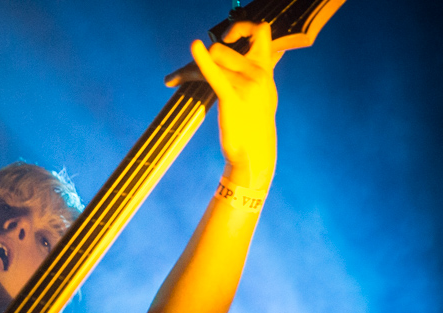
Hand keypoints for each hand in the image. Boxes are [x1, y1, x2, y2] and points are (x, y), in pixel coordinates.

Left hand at [166, 21, 279, 188]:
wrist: (255, 155)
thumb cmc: (254, 127)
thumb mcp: (264, 95)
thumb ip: (258, 72)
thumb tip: (260, 57)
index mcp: (265, 69)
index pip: (260, 30)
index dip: (242, 26)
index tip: (226, 37)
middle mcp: (258, 73)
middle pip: (220, 49)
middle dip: (199, 60)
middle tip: (186, 74)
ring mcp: (247, 84)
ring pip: (212, 60)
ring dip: (189, 69)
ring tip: (177, 79)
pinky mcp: (232, 98)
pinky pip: (214, 73)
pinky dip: (201, 61)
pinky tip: (195, 48)